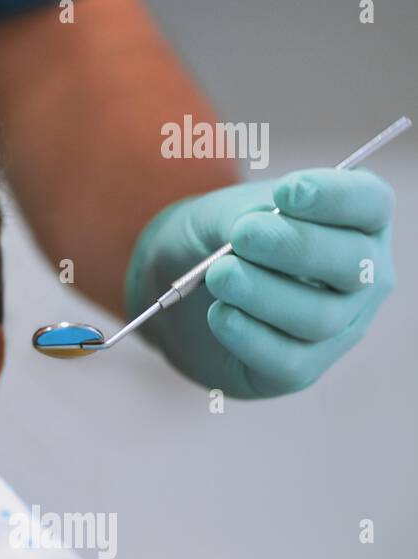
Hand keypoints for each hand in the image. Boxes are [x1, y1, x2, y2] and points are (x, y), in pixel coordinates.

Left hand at [125, 169, 394, 397]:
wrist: (189, 293)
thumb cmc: (221, 239)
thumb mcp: (225, 213)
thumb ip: (244, 216)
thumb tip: (256, 228)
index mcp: (354, 220)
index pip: (370, 203)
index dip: (336, 197)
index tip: (288, 191)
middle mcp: (361, 275)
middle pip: (353, 263)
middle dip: (297, 246)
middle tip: (243, 234)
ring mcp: (338, 325)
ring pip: (319, 317)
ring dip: (265, 293)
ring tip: (219, 275)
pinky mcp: (302, 367)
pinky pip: (287, 360)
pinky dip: (250, 337)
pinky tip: (220, 315)